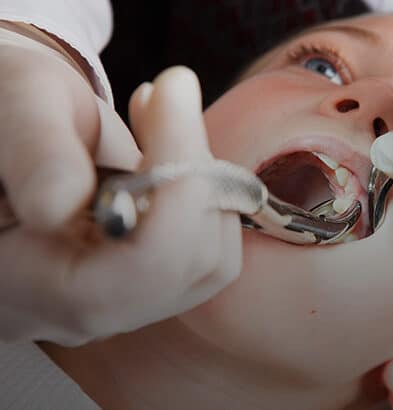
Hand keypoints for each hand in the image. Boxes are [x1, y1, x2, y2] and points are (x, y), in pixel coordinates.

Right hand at [0, 24, 242, 344]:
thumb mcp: (13, 103)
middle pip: (185, 268)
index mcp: (16, 283)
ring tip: (161, 120)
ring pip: (211, 261)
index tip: (172, 93)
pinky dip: (207, 191)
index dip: (177, 188)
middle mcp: (72, 313)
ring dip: (206, 178)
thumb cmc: (8, 110)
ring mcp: (116, 304)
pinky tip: (170, 150)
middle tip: (168, 96)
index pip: (132, 272)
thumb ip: (33, 152)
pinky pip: (210, 251)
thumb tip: (61, 205)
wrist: (15, 129)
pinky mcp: (146, 284)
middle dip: (195, 171)